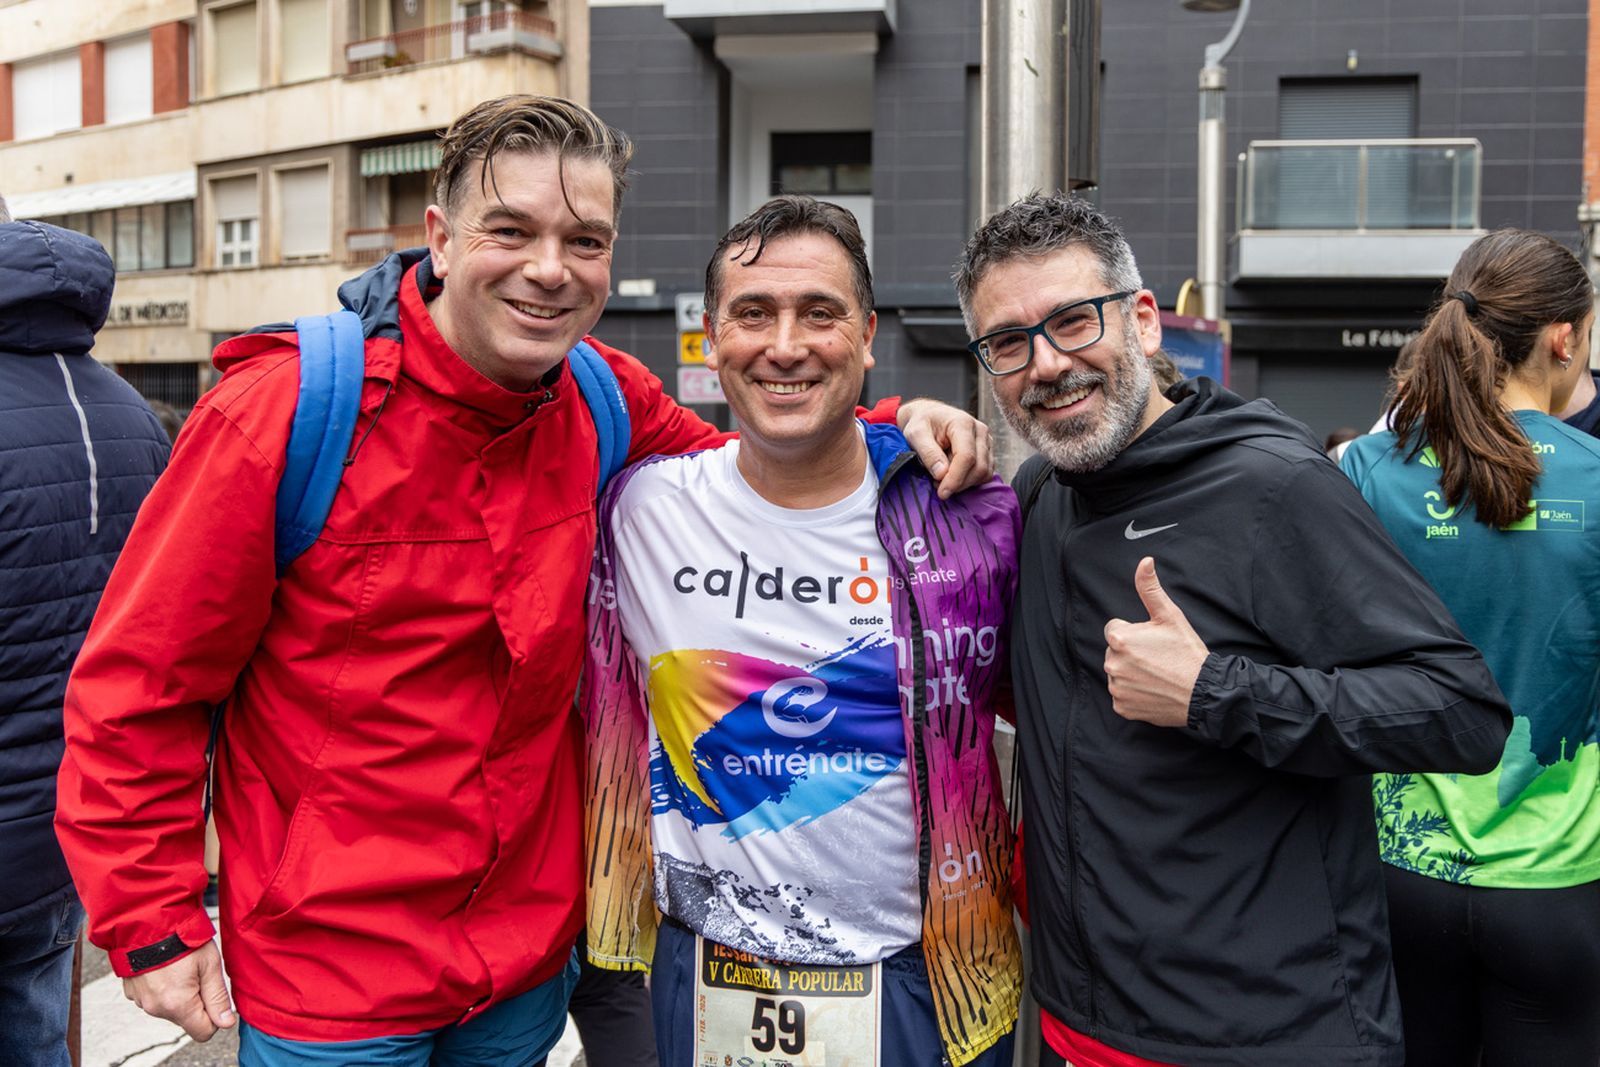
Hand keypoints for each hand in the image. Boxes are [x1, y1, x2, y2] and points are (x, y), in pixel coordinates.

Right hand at [123, 941, 235, 1040]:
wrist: (147, 921)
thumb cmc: (181, 939)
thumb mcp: (210, 964)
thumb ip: (218, 997)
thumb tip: (225, 1023)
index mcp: (177, 1005)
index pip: (203, 1032)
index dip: (215, 1017)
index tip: (215, 994)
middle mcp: (156, 1008)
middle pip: (187, 1018)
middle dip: (197, 1000)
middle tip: (197, 971)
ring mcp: (141, 1000)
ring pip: (170, 1007)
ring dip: (179, 993)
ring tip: (180, 965)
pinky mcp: (132, 991)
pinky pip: (154, 997)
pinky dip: (162, 986)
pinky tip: (165, 966)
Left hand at [897, 398, 993, 497]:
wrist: (928, 415)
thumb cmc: (921, 422)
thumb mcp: (915, 434)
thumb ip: (928, 453)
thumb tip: (941, 474)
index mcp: (963, 423)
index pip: (966, 457)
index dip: (955, 478)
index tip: (942, 492)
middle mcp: (980, 431)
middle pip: (979, 467)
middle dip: (959, 483)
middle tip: (938, 486)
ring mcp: (986, 441)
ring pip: (985, 473)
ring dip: (965, 483)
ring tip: (943, 478)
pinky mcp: (987, 451)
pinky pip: (985, 473)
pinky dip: (970, 480)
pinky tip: (953, 475)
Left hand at [1103, 557, 1208, 727]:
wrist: (1203, 692)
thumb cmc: (1187, 653)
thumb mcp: (1170, 616)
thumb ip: (1150, 589)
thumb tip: (1144, 562)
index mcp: (1119, 639)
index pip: (1115, 629)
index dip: (1135, 633)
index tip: (1153, 641)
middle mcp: (1112, 664)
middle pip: (1115, 652)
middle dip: (1131, 652)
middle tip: (1157, 658)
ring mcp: (1117, 688)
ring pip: (1118, 673)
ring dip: (1132, 673)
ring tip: (1157, 673)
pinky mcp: (1122, 707)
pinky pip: (1122, 696)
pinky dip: (1134, 694)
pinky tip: (1153, 689)